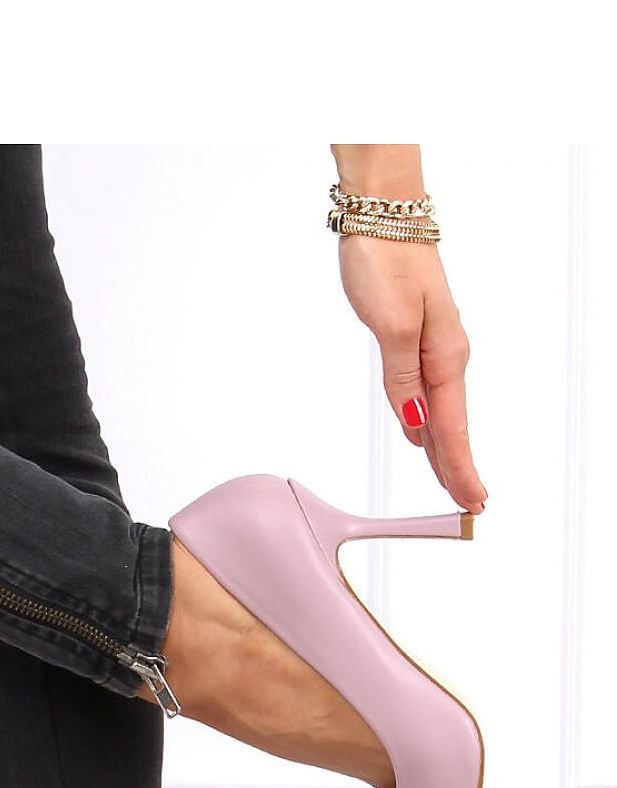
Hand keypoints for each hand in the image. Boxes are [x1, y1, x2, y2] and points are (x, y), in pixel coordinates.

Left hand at [336, 234, 486, 514]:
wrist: (381, 215)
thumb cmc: (386, 261)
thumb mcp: (391, 325)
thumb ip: (403, 379)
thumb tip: (417, 426)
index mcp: (443, 356)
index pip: (452, 428)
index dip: (460, 469)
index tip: (471, 502)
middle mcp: (444, 355)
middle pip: (451, 426)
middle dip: (459, 467)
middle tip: (469, 505)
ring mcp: (432, 346)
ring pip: (440, 412)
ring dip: (447, 449)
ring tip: (454, 481)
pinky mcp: (416, 337)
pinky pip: (427, 393)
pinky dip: (430, 420)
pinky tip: (425, 434)